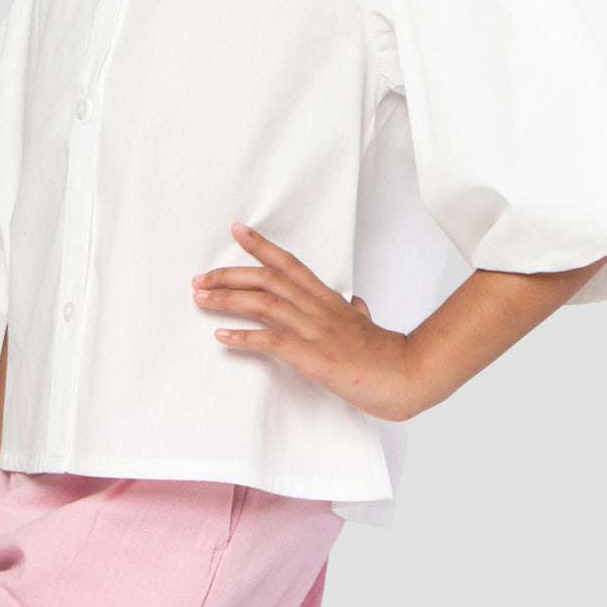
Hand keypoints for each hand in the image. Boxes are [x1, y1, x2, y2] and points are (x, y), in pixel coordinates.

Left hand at [191, 222, 415, 422]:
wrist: (406, 375)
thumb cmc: (385, 355)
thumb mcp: (367, 325)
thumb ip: (357, 311)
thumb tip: (357, 303)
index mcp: (328, 299)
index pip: (289, 263)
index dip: (261, 245)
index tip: (237, 230)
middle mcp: (317, 308)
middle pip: (267, 280)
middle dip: (229, 275)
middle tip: (201, 277)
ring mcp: (314, 330)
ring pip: (264, 304)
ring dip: (227, 300)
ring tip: (200, 299)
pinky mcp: (312, 356)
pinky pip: (271, 342)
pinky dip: (243, 337)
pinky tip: (221, 336)